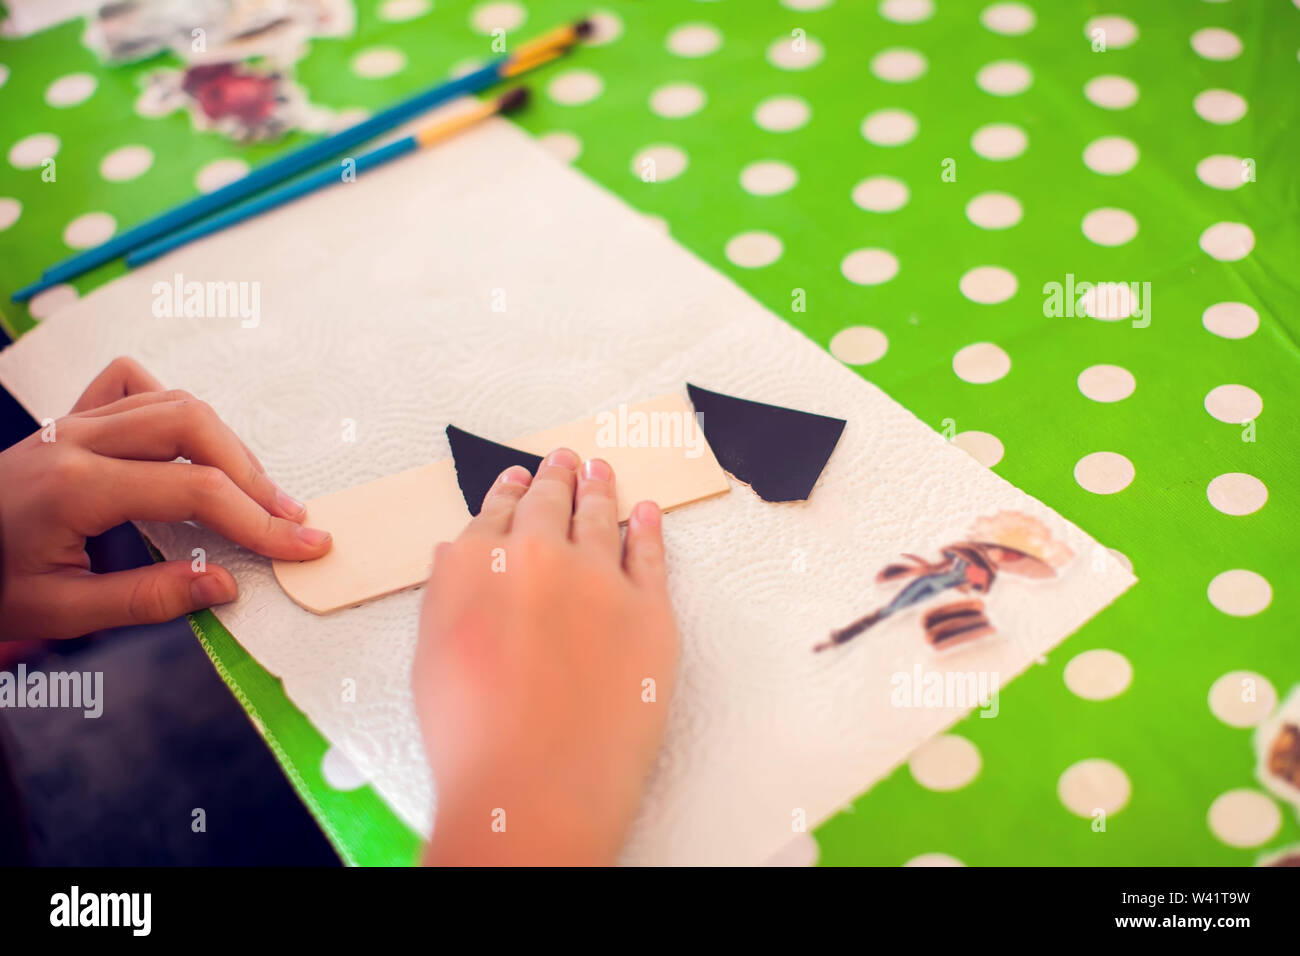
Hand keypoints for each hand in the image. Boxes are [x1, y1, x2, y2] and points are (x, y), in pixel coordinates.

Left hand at [0, 357, 331, 639]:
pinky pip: (133, 384)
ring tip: (256, 492)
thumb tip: (226, 587)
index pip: (194, 492)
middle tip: (288, 519)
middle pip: (194, 427)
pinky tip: (188, 444)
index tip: (304, 544)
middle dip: (253, 475)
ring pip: (174, 402)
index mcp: (77, 487)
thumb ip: (148, 599)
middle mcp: (78, 438)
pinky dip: (173, 406)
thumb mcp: (59, 611)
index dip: (259, 521)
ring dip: (226, 444)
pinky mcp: (71, 418)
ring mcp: (73, 421)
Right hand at [413, 449, 676, 865]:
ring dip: (599, 489)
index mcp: (476, 564)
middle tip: (565, 458)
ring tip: (600, 470)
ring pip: (601, 517)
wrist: (536, 786)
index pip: (495, 514)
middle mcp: (536, 555)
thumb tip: (466, 556)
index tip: (519, 477)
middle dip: (556, 478)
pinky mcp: (650, 609)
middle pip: (550, 504)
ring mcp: (598, 579)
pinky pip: (651, 554)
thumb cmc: (473, 738)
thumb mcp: (432, 655)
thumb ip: (452, 594)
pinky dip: (649, 527)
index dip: (509, 492)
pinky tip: (647, 512)